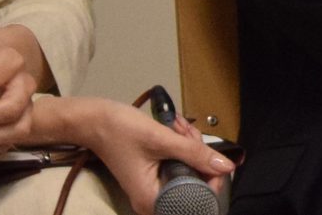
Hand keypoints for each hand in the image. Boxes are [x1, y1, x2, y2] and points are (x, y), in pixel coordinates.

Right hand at [33, 96, 233, 214]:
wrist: (94, 120)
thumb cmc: (121, 131)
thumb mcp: (161, 139)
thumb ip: (195, 154)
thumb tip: (226, 166)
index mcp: (151, 200)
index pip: (194, 201)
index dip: (209, 179)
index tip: (208, 154)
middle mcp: (152, 200)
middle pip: (193, 183)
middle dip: (196, 154)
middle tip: (185, 132)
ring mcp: (153, 186)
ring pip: (188, 169)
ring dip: (188, 145)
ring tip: (177, 126)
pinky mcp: (154, 174)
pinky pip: (178, 163)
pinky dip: (180, 146)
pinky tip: (175, 129)